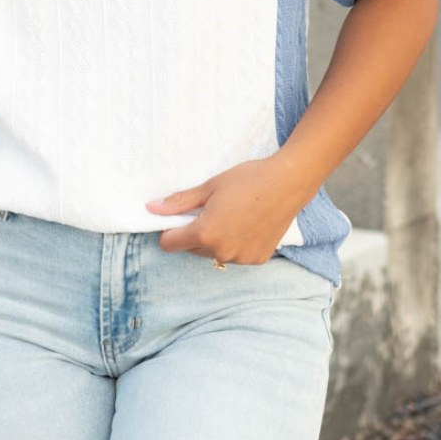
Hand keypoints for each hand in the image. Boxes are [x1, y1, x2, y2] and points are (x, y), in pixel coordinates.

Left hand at [145, 156, 311, 265]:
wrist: (289, 183)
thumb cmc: (249, 180)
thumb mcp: (209, 187)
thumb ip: (179, 202)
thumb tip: (151, 208)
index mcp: (205, 233)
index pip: (170, 244)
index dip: (170, 230)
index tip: (180, 218)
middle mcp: (221, 251)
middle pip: (191, 249)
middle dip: (195, 233)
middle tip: (213, 210)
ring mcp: (241, 258)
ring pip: (214, 254)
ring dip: (216, 240)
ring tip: (233, 216)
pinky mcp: (257, 259)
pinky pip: (235, 256)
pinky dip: (236, 244)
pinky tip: (248, 225)